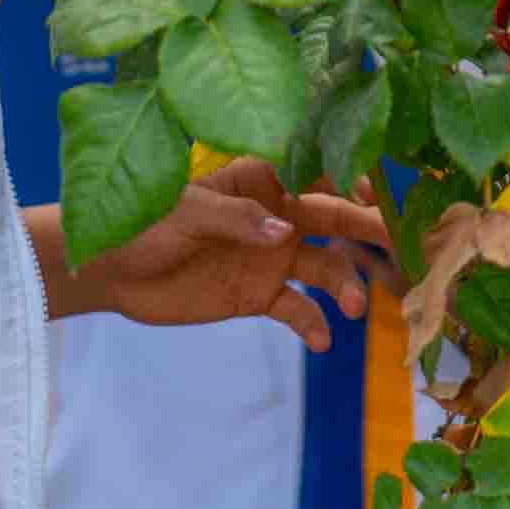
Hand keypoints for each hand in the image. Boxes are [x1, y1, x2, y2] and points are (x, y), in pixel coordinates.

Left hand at [47, 159, 395, 351]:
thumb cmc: (140, 224)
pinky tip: (323, 341)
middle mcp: (277, 213)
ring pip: (326, 265)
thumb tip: (283, 229)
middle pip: (333, 216)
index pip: (313, 167)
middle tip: (398, 243)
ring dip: (344, 282)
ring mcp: (272, 256)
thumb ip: (233, 218)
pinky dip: (314, 323)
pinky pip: (299, 308)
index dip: (348, 173)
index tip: (372, 191)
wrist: (111, 274)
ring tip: (352, 306)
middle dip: (368, 227)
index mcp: (259, 178)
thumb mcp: (181, 213)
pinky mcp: (260, 295)